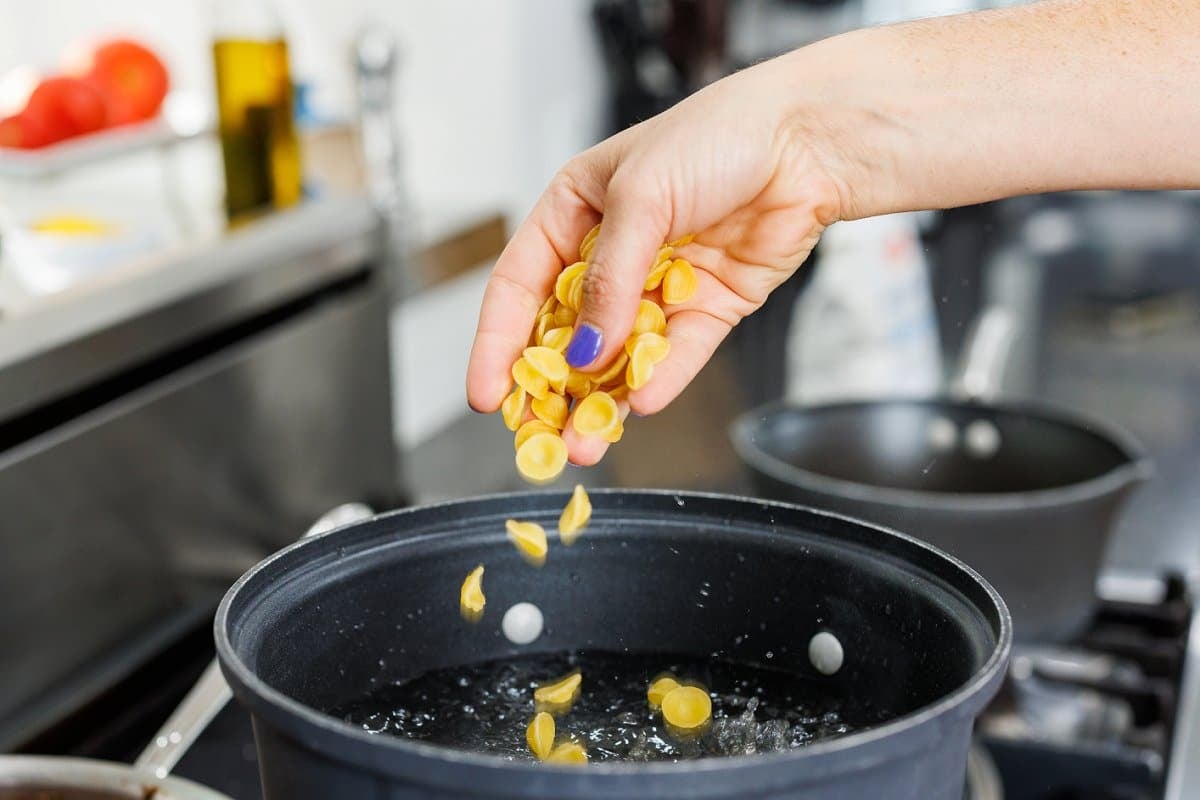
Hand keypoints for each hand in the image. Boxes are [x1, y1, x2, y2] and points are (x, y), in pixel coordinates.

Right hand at [466, 44, 870, 465]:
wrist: (807, 142)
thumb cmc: (717, 137)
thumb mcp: (640, 197)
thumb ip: (608, 278)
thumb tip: (584, 352)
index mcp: (574, 213)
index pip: (519, 286)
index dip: (497, 342)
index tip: (486, 394)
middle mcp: (611, 252)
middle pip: (566, 332)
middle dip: (549, 387)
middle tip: (534, 435)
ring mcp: (659, 284)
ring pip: (619, 354)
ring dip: (601, 400)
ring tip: (585, 443)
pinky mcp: (707, 307)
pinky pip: (676, 354)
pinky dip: (660, 380)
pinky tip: (641, 404)